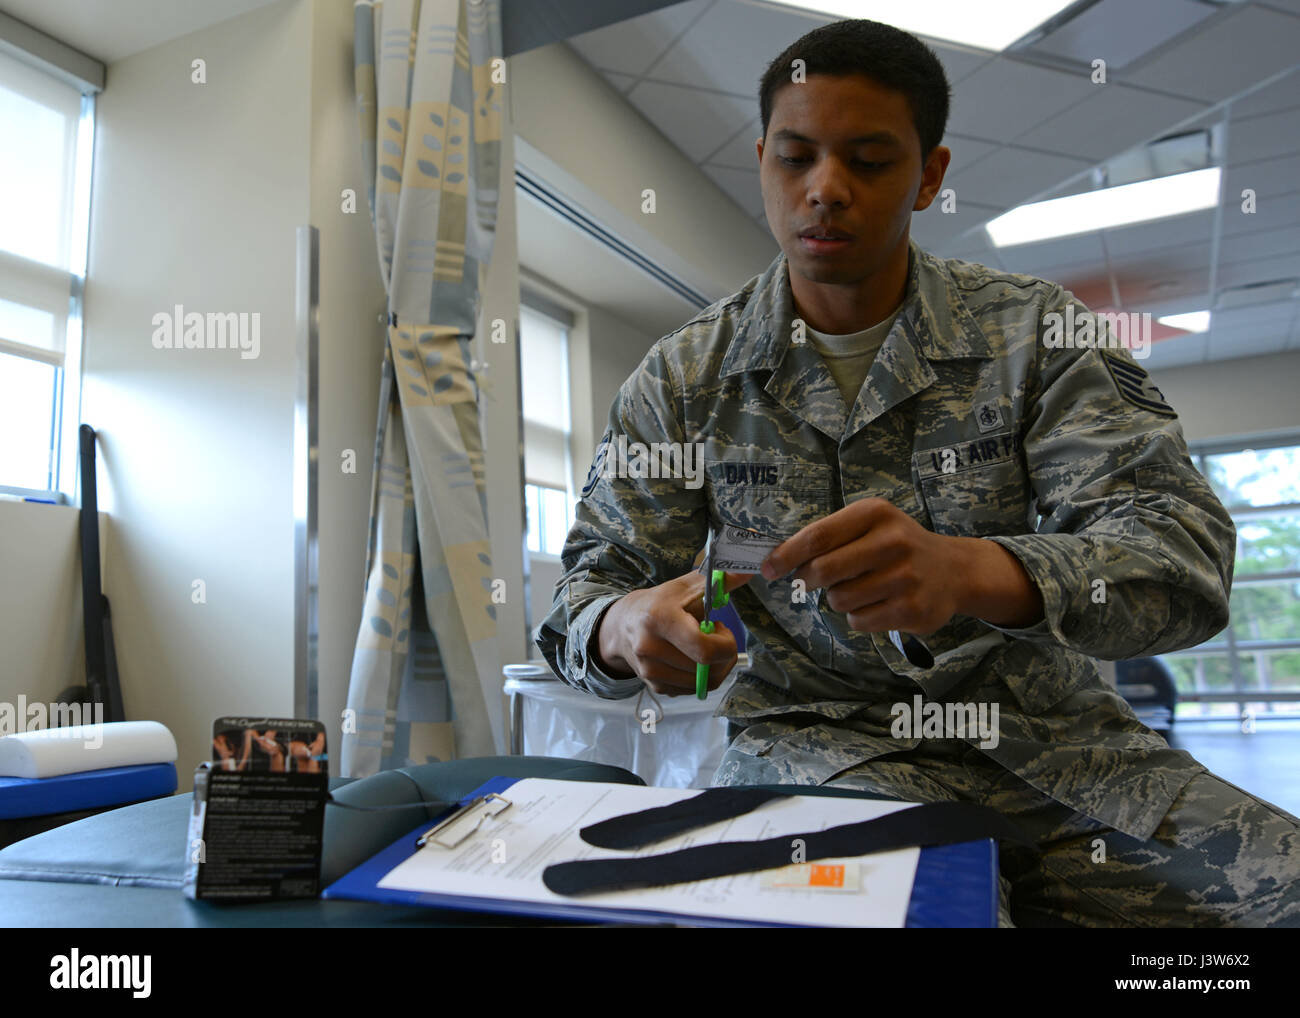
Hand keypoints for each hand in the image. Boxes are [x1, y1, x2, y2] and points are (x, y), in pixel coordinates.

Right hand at [595, 569, 753, 695]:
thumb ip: (718, 581)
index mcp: (659, 619)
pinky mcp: (655, 686)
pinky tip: (694, 657)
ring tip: (704, 645)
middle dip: (724, 654)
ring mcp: (650, 671)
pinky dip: (702, 676)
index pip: (704, 649)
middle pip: (707, 669)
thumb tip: (745, 571)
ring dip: (715, 666)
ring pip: (704, 683)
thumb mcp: (685, 587)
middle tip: (715, 636)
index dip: (725, 644)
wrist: (623, 625)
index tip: (720, 628)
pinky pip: (693, 689)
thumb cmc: (659, 603)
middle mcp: (650, 648)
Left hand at [759, 498, 1042, 633]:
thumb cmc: (897, 545)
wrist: (954, 571)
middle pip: (823, 571)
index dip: (786, 555)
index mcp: (875, 514)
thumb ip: (828, 537)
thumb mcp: (869, 525)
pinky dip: (858, 617)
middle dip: (808, 580)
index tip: (767, 569)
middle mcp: (892, 542)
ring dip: (837, 599)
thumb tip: (777, 560)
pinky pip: (859, 621)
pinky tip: (877, 603)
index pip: (817, 537)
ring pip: (839, 600)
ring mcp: (904, 578)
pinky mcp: (912, 610)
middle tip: (811, 580)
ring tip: (859, 588)